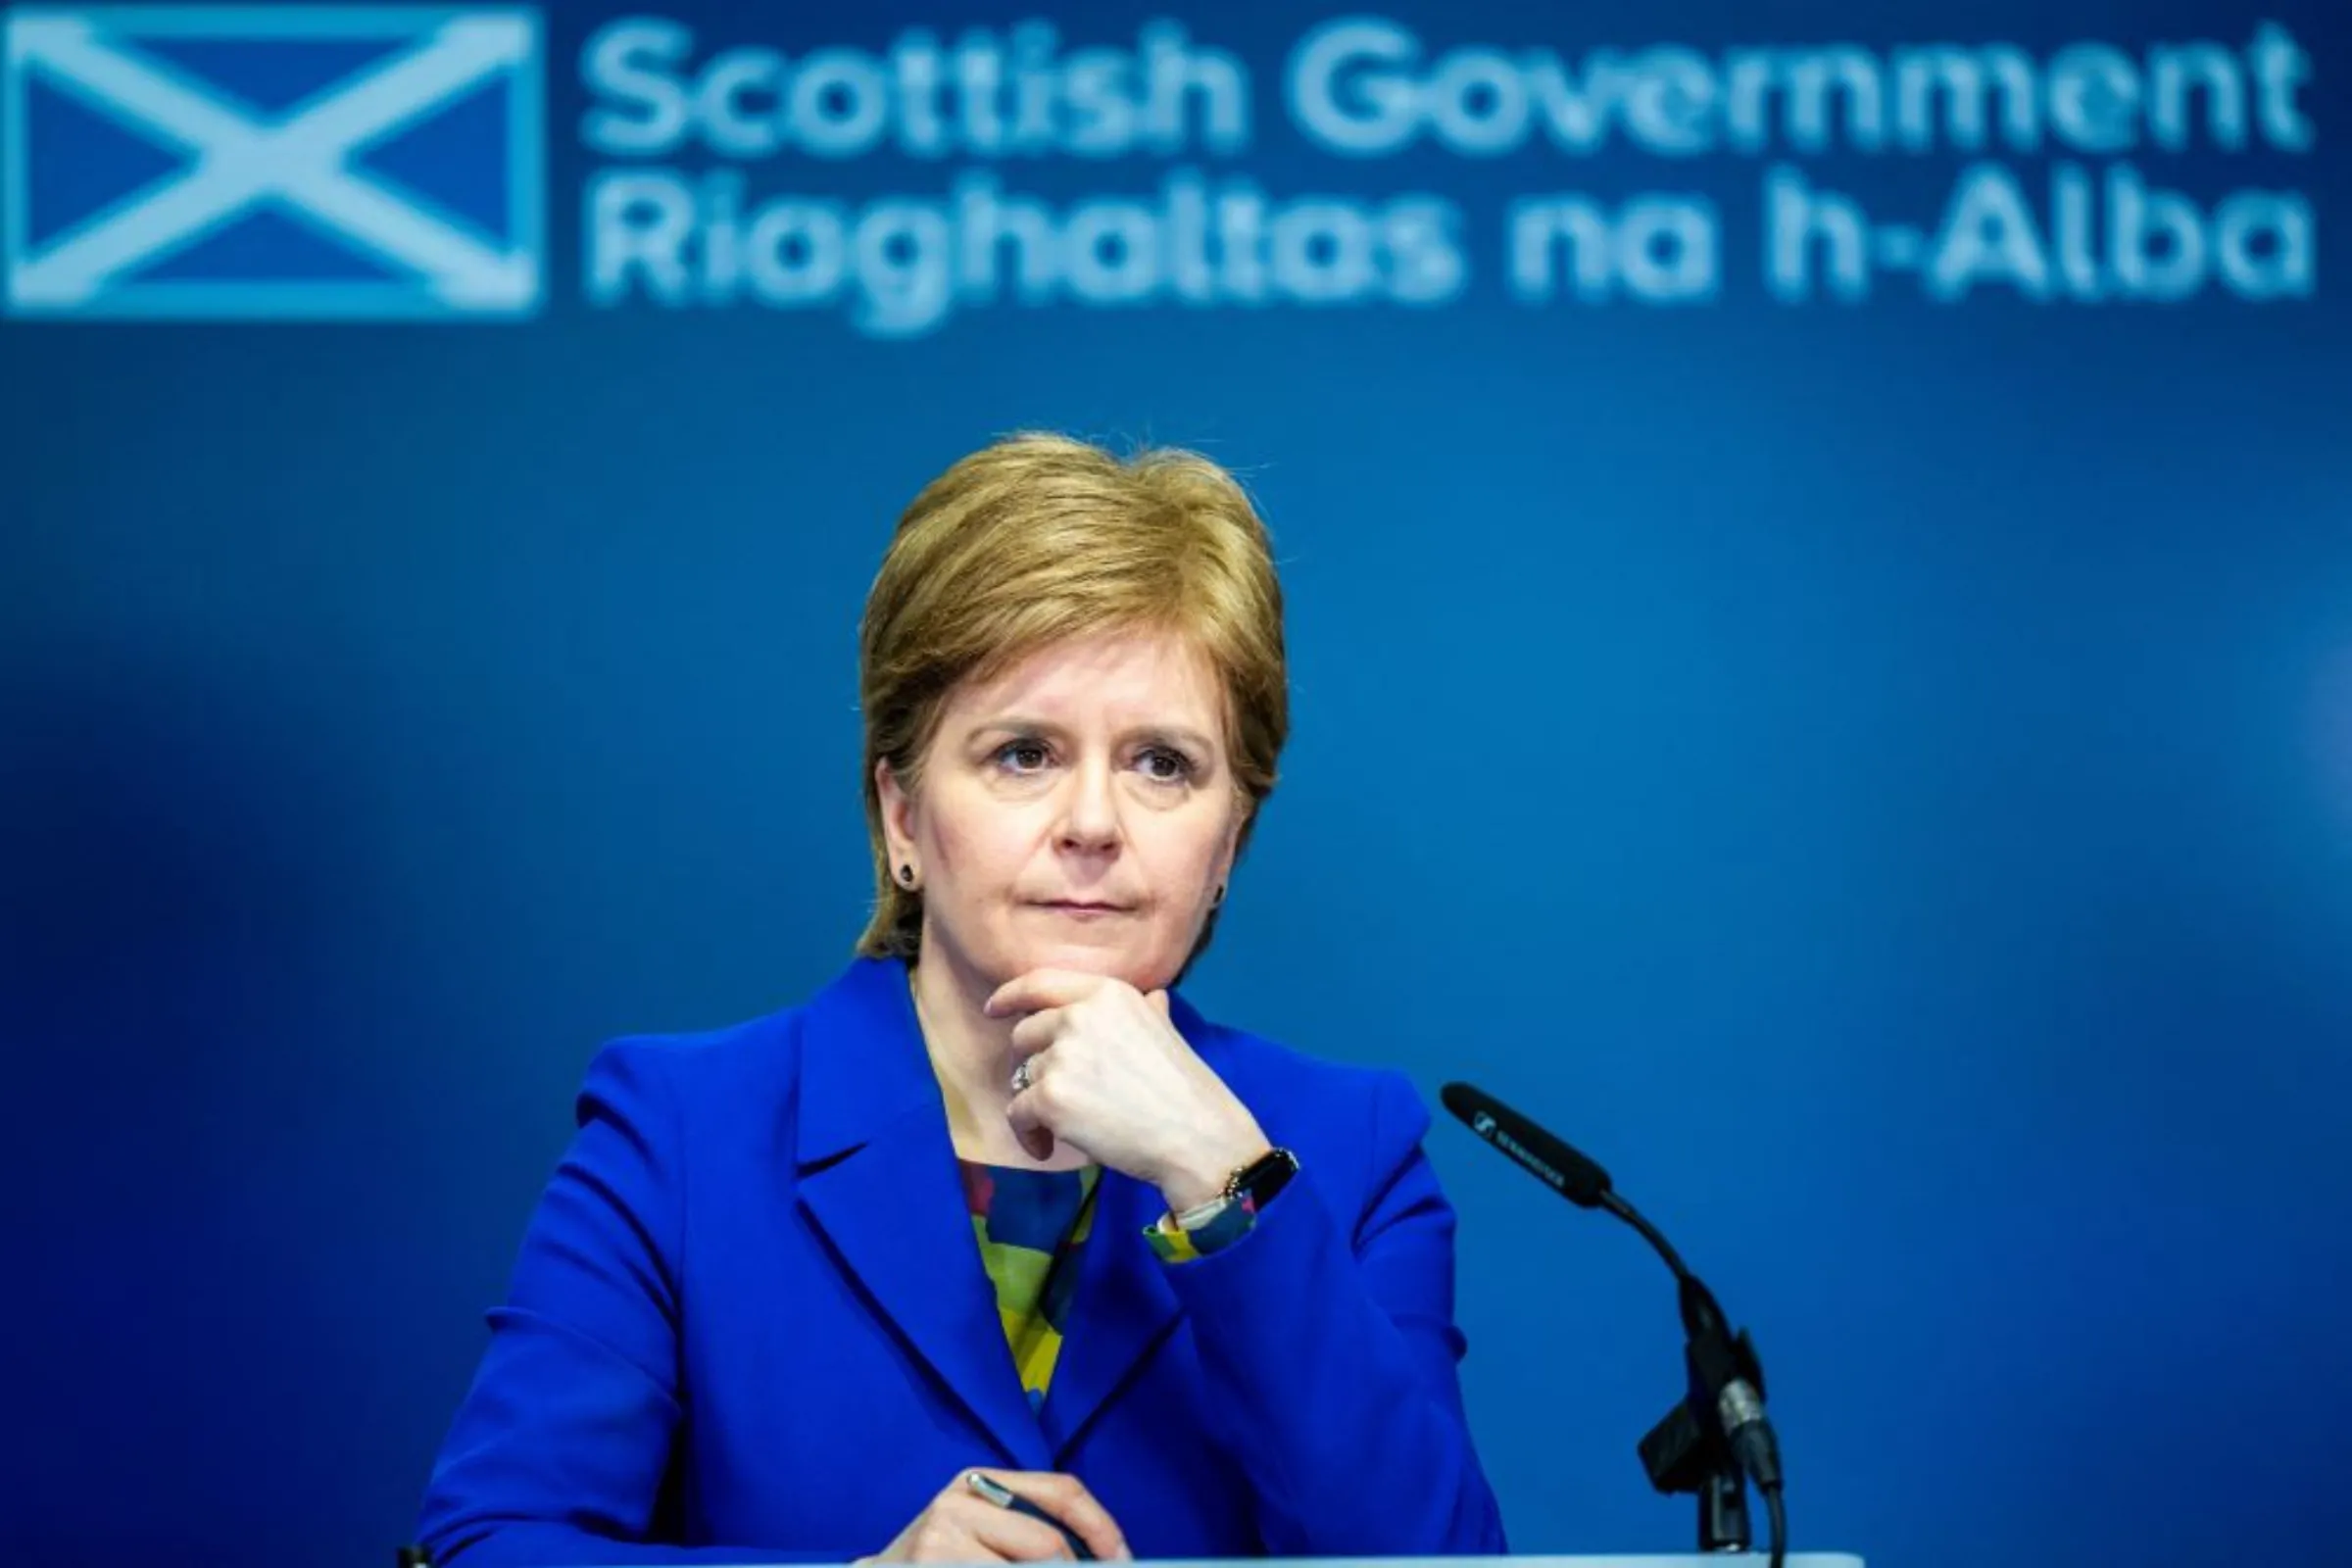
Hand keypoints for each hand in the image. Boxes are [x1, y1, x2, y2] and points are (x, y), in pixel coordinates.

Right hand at [861, 1469, 1130, 1561]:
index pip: (1061, 1490)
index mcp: (981, 1482)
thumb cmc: (942, 1559)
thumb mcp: (982, 1528)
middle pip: (1047, 1545)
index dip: (1101, 1526)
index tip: (1122, 1558)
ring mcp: (939, 1542)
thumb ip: (1030, 1531)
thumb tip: (1104, 1557)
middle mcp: (958, 1502)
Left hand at [988, 968, 1269, 1209]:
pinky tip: (1047, 1147)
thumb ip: (1146, 1011)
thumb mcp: (1166, 1031)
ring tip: (1065, 1126)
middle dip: (1033, 1064)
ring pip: (1022, 1077)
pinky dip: (1028, 1134)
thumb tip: (1153, 998)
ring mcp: (1062, 1054)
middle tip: (1056, 1093)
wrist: (1196, 1136)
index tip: (994, 1009)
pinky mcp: (1050, 1096)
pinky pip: (1018, 1114)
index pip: (1039, 983)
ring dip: (1036, 1103)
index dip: (1009, 996)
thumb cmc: (1186, 1088)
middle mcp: (1079, 1014)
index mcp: (1106, 993)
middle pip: (1025, 1035)